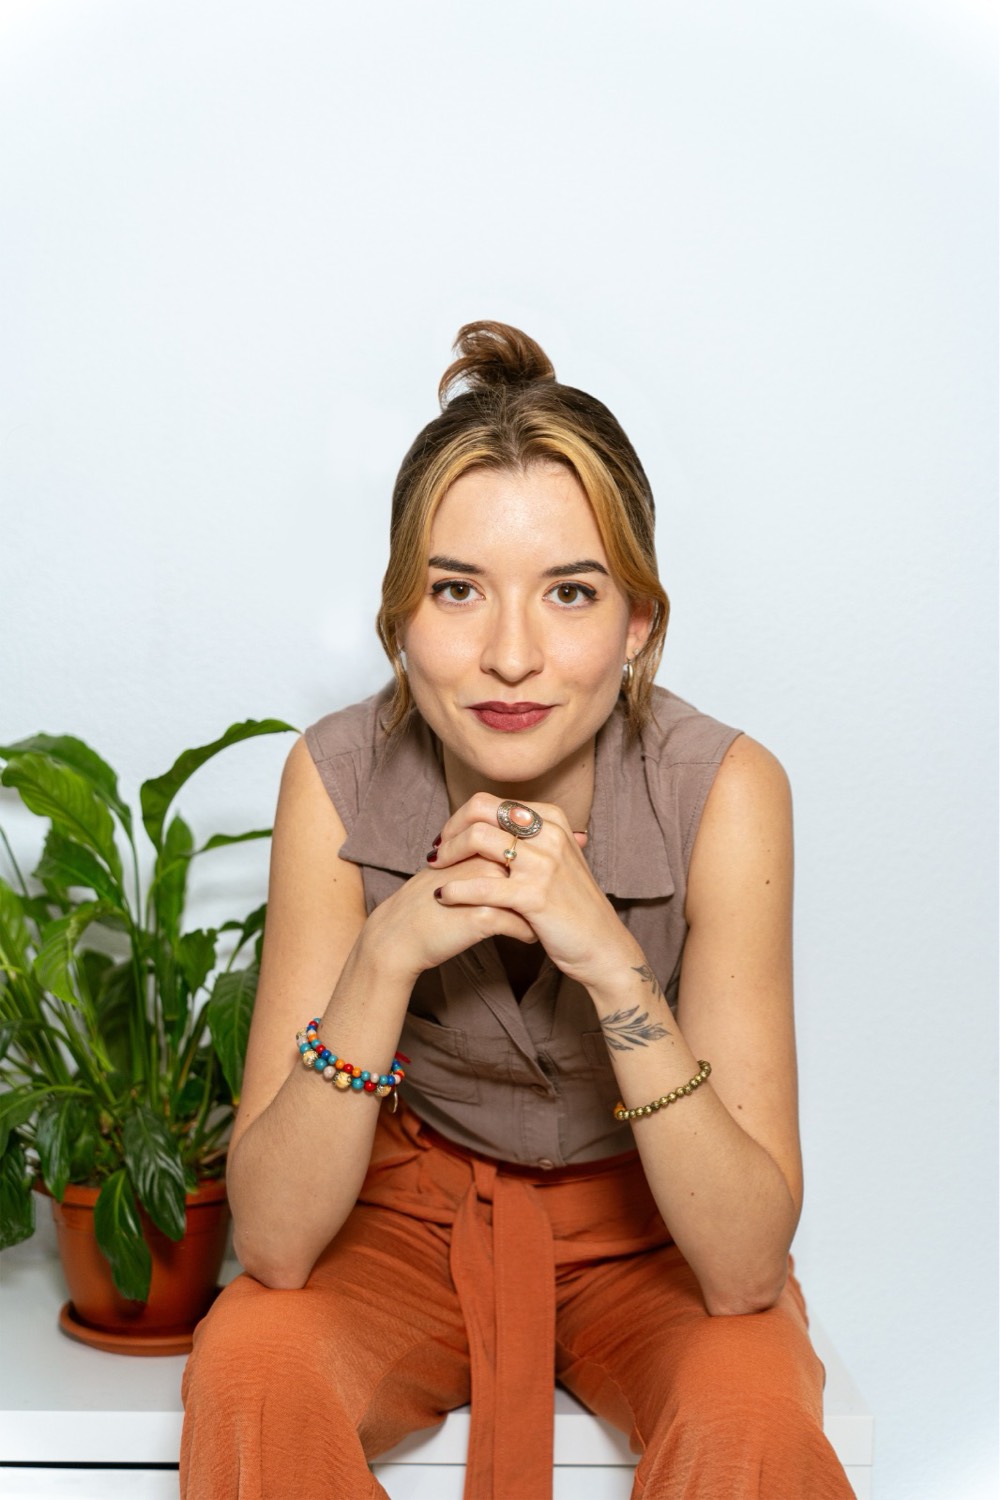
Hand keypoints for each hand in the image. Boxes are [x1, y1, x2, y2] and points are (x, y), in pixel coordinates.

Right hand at [359, 854, 538, 984]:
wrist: (398, 935)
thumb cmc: (429, 903)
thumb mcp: (456, 870)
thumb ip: (485, 857)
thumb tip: (515, 857)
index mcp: (479, 844)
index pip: (526, 846)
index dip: (538, 869)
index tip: (543, 886)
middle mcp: (485, 858)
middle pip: (535, 870)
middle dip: (547, 889)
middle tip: (548, 907)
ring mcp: (485, 885)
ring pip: (534, 897)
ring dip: (542, 913)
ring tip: (541, 923)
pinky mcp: (483, 915)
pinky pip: (522, 925)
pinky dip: (529, 934)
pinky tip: (529, 938)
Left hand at [428, 793, 639, 990]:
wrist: (603, 945)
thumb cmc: (574, 906)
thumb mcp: (560, 859)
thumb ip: (531, 838)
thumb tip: (491, 823)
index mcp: (553, 820)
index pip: (492, 803)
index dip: (462, 817)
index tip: (449, 836)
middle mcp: (549, 834)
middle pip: (481, 811)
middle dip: (451, 828)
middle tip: (437, 850)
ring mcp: (543, 863)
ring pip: (477, 838)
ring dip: (448, 853)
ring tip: (435, 870)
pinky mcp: (534, 895)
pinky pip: (481, 884)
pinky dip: (455, 889)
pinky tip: (442, 896)